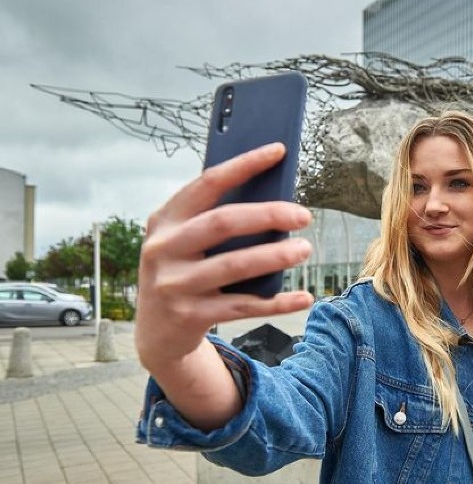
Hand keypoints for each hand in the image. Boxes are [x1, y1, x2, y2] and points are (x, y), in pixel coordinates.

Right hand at [135, 142, 313, 370]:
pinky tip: (304, 297)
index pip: (208, 182)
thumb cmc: (184, 273)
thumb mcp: (187, 243)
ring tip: (305, 249)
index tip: (279, 150)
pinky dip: (278, 302)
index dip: (244, 164)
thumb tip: (276, 200)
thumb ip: (217, 221)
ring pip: (235, 265)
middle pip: (223, 222)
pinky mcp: (189, 316)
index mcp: (165, 220)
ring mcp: (174, 284)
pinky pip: (243, 306)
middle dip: (268, 214)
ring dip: (276, 256)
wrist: (156, 333)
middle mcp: (163, 248)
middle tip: (304, 215)